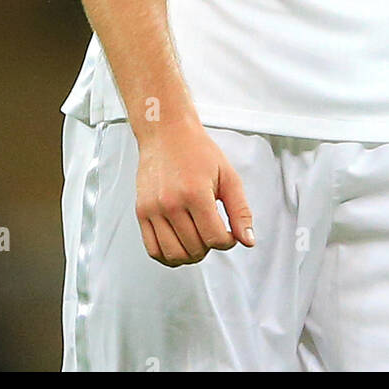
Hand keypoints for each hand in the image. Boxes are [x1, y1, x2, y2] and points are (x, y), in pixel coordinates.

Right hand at [135, 122, 254, 267]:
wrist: (166, 132)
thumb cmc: (196, 150)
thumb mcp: (228, 176)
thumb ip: (240, 211)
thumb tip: (247, 239)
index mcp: (195, 193)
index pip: (215, 238)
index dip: (227, 241)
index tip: (228, 234)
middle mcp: (171, 203)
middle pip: (195, 248)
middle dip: (210, 247)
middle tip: (213, 232)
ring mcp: (153, 209)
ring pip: (174, 254)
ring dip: (191, 255)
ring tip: (198, 241)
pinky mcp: (141, 212)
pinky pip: (153, 249)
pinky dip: (167, 256)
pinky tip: (179, 245)